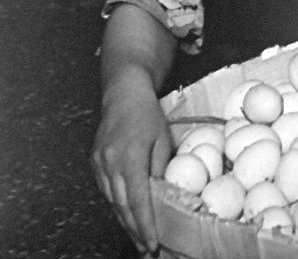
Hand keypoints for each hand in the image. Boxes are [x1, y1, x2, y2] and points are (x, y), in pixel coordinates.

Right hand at [92, 80, 172, 254]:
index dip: (145, 224)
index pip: (138, 200)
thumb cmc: (148, 113)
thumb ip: (161, 167)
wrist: (124, 93)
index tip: (152, 242)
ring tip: (138, 237)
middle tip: (146, 248)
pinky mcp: (95, 161)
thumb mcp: (163, 138)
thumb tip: (162, 194)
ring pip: (112, 201)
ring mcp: (100, 163)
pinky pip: (106, 190)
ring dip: (125, 221)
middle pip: (122, 206)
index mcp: (131, 157)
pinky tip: (126, 214)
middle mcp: (111, 163)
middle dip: (134, 230)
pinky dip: (117, 204)